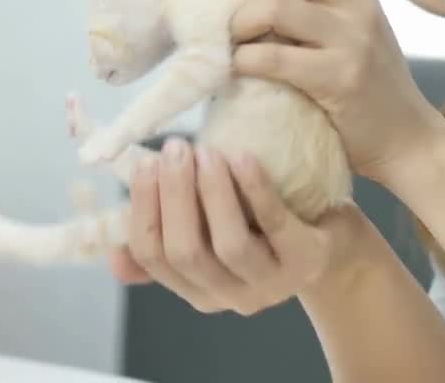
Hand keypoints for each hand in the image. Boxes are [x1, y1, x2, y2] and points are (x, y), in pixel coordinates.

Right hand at [113, 136, 366, 315]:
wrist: (332, 235)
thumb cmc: (260, 223)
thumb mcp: (210, 233)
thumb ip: (166, 240)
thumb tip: (112, 255)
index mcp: (197, 289)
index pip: (152, 256)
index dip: (142, 211)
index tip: (142, 164)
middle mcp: (231, 296)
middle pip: (186, 252)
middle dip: (173, 196)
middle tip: (172, 148)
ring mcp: (272, 283)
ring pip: (228, 245)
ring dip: (210, 193)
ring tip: (204, 150)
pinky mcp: (307, 260)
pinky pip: (276, 225)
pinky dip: (254, 189)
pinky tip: (242, 156)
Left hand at [195, 0, 444, 182]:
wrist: (409, 143)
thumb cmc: (360, 92)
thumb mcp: (340, 34)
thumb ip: (302, 8)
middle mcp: (354, 1)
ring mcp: (351, 38)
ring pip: (271, 6)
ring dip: (234, 23)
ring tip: (226, 44)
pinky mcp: (341, 77)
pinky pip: (273, 58)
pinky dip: (243, 60)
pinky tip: (236, 70)